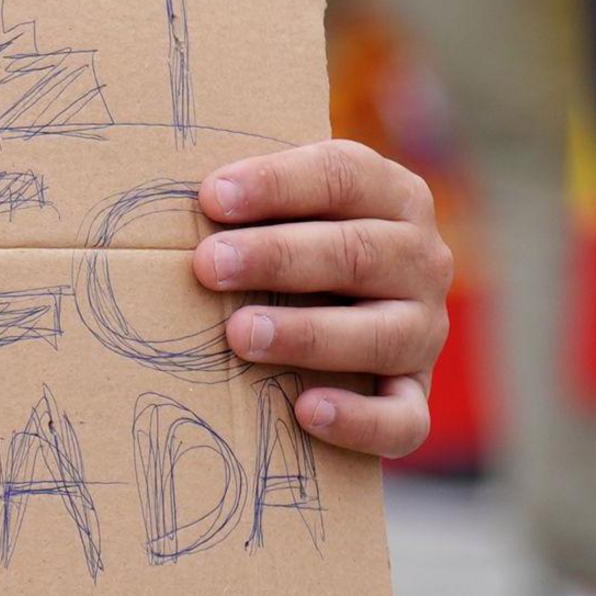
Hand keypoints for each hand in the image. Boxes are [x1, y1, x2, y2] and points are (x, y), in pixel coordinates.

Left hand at [191, 138, 451, 459]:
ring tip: (239, 334)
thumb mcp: (286, 205)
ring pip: (381, 334)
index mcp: (392, 194)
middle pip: (357, 252)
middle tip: (208, 265)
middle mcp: (422, 260)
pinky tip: (306, 411)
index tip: (211, 198)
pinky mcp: (416, 396)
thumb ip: (250, 197)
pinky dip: (359, 419)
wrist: (349, 309)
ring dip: (308, 334)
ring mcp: (425, 332)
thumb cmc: (295, 239)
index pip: (342, 176)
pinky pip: (403, 419)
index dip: (276, 184)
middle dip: (277, 257)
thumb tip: (169, 190)